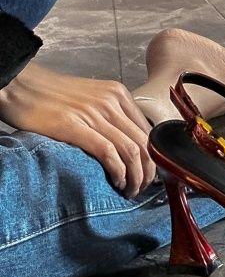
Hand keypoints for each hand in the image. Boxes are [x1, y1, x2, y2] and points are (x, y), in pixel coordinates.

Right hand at [0, 62, 155, 197]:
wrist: (21, 86)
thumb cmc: (53, 95)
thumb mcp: (92, 97)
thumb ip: (110, 113)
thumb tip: (126, 141)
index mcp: (118, 94)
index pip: (147, 130)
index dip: (152, 156)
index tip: (149, 172)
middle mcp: (112, 102)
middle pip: (143, 142)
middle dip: (148, 170)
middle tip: (142, 188)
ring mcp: (94, 113)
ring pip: (130, 150)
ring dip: (136, 176)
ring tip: (131, 190)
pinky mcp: (74, 126)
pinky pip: (107, 152)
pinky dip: (118, 171)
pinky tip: (117, 182)